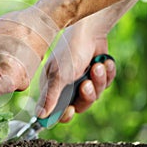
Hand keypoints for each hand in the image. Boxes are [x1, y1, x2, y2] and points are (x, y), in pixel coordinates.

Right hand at [35, 0, 142, 120]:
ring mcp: (82, 80)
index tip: (70, 110)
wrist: (90, 30)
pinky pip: (105, 84)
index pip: (56, 111)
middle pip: (80, 105)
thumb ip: (49, 97)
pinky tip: (103, 62)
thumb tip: (39, 115)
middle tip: (87, 84)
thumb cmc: (70, 52)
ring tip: (97, 66)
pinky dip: (107, 74)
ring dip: (98, 81)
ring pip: (95, 95)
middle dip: (86, 95)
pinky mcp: (96, 75)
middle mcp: (67, 86)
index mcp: (52, 87)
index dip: (64, 114)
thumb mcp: (58, 76)